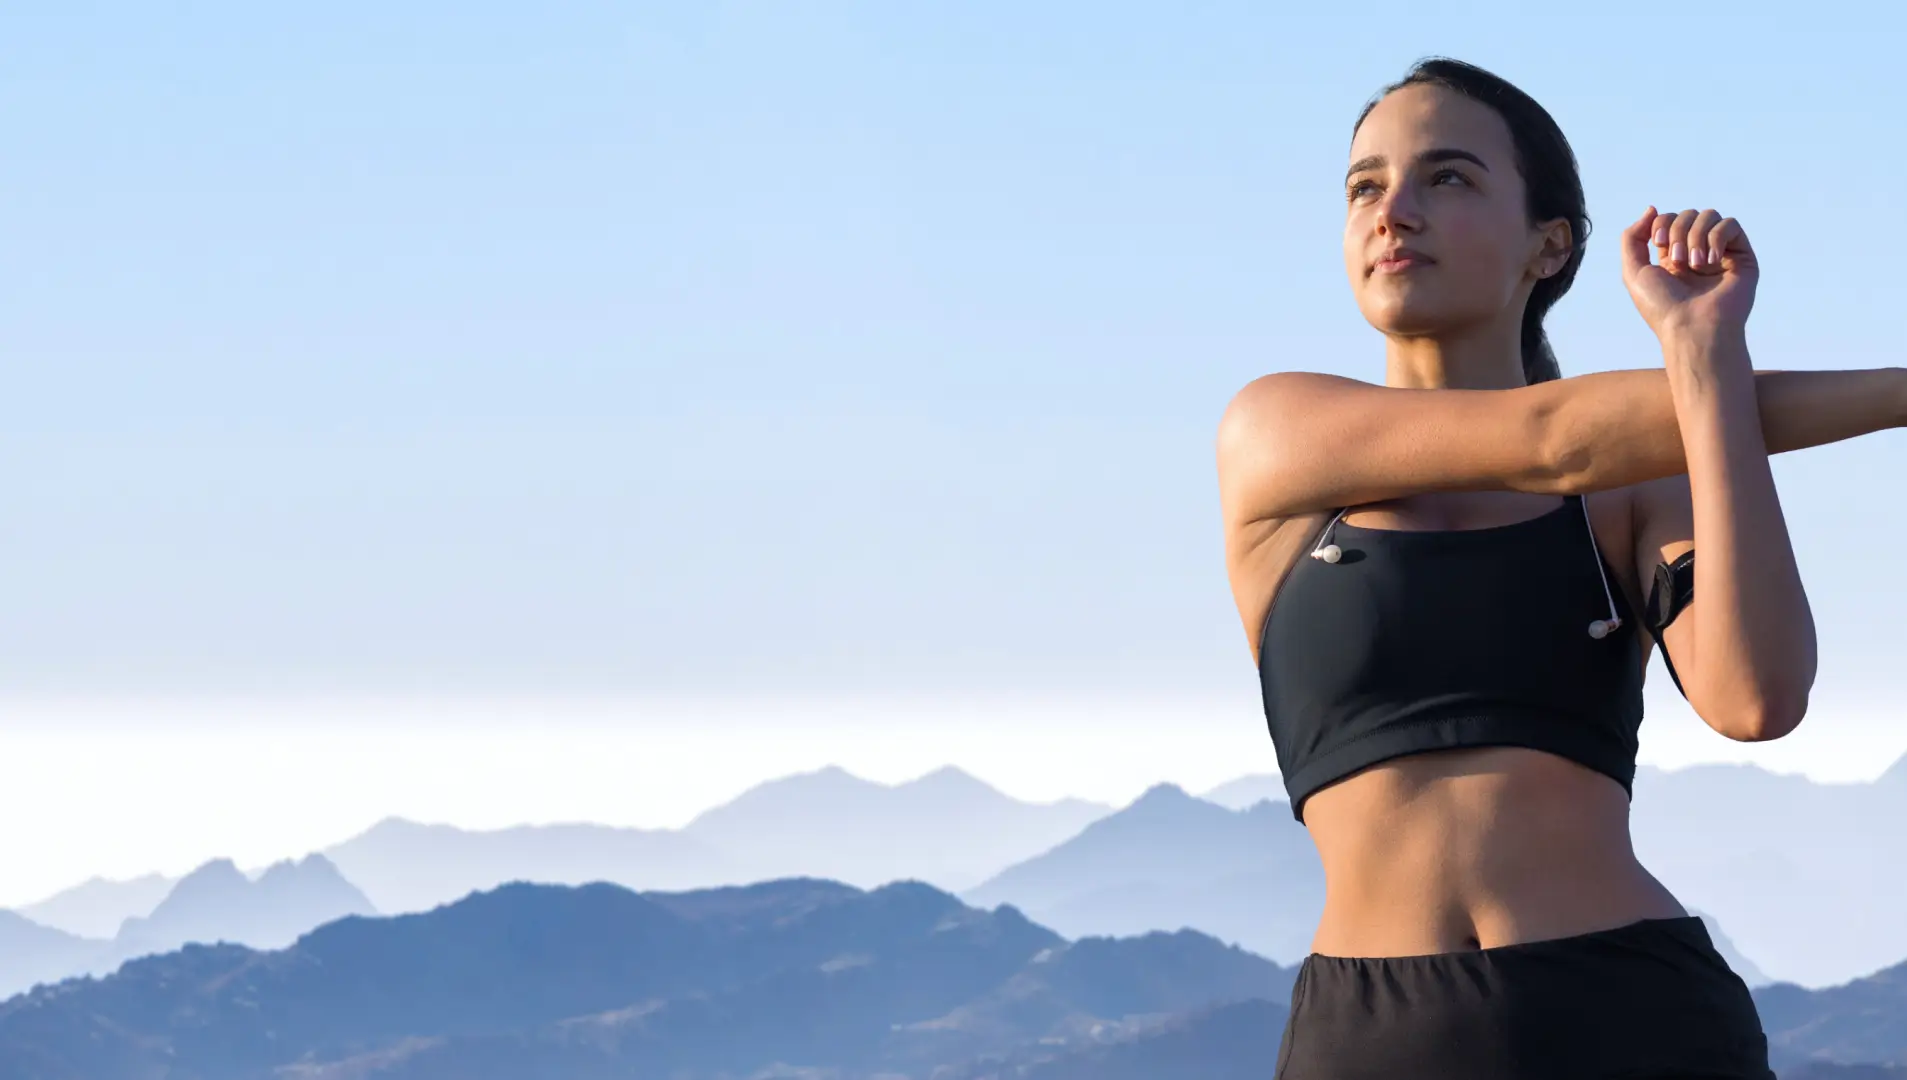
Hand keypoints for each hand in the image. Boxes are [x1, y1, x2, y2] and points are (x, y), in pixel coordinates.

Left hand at [1620, 206, 1757, 338]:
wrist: (1692, 327)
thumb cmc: (1662, 306)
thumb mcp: (1633, 271)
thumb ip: (1632, 238)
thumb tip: (1652, 208)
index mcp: (1672, 256)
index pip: (1669, 218)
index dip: (1662, 224)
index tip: (1659, 243)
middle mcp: (1696, 253)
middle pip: (1688, 214)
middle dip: (1679, 231)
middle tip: (1678, 260)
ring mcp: (1720, 254)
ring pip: (1710, 216)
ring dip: (1696, 235)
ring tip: (1695, 264)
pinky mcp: (1742, 257)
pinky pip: (1731, 225)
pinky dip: (1717, 238)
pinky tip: (1710, 261)